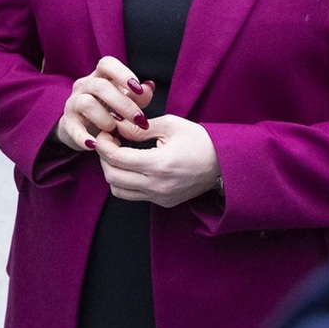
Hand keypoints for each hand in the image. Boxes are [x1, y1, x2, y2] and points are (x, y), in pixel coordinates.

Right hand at [56, 56, 153, 152]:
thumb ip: (137, 97)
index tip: (138, 89)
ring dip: (105, 118)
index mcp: (99, 77)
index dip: (122, 73)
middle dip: (123, 103)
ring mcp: (73, 104)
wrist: (81, 130)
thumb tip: (149, 87)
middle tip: (139, 120)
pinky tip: (94, 145)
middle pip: (100, 86)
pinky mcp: (68, 124)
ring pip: (86, 103)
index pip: (106, 64)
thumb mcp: (124, 103)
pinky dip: (83, 137)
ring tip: (114, 131)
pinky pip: (73, 129)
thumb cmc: (108, 112)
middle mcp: (84, 86)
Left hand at [94, 115, 219, 206]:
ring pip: (118, 190)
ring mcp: (160, 197)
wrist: (225, 163)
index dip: (103, 144)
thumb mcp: (170, 125)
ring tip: (119, 154)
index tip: (104, 133)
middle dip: (104, 157)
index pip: (116, 158)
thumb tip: (115, 125)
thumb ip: (138, 127)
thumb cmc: (201, 140)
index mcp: (159, 165)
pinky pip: (133, 195)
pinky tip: (131, 165)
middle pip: (112, 176)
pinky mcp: (163, 202)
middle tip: (109, 141)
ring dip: (112, 171)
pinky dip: (125, 181)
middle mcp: (158, 186)